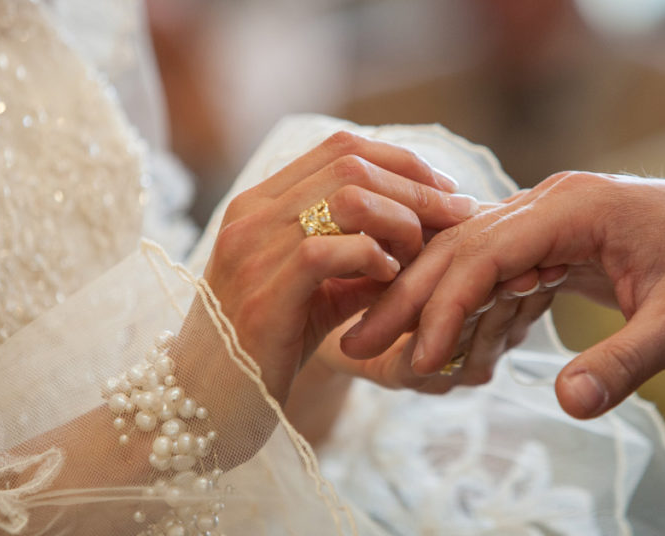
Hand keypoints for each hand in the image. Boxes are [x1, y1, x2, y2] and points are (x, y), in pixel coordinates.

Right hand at [203, 131, 478, 403]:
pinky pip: (330, 251)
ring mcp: (252, 251)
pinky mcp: (265, 294)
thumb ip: (359, 258)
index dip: (402, 161)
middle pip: (350, 164)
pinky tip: (389, 277)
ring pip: (346, 199)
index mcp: (260, 203)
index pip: (340, 147)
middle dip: (417, 188)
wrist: (206, 402)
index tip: (444, 191)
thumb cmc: (267, 346)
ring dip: (400, 220)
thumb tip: (422, 234)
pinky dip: (373, 257)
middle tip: (458, 216)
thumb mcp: (317, 291)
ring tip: (417, 251)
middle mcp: (251, 215)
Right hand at [341, 172, 664, 418]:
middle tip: (357, 343)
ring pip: (473, 262)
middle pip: (463, 249)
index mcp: (577, 207)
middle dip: (410, 299)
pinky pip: (502, 278)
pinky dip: (473, 313)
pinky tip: (451, 348)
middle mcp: (555, 206)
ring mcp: (555, 224)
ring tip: (386, 350)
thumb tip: (564, 404)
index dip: (444, 304)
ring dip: (430, 307)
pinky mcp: (562, 249)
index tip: (414, 356)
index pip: (487, 250)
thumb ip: (624, 363)